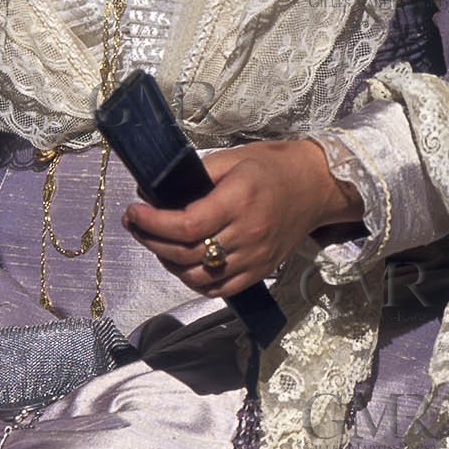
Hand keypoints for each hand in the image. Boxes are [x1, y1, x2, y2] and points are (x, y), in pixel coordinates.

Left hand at [121, 137, 363, 299]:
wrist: (315, 187)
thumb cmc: (272, 167)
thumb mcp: (233, 158)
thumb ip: (194, 176)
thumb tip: (153, 191)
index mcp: (239, 201)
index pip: (187, 225)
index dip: (153, 223)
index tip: (133, 212)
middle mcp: (247, 234)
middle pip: (187, 253)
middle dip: (151, 241)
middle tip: (135, 225)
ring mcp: (255, 258)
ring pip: (199, 276)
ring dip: (169, 264)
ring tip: (156, 244)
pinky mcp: (260, 272)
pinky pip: (220, 289)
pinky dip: (195, 282)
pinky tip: (182, 265)